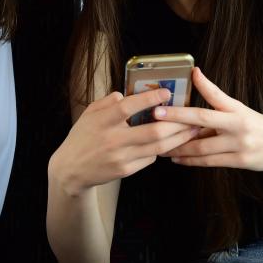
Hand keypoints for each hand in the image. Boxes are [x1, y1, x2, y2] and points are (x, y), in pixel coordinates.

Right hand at [50, 89, 199, 195]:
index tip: (167, 92)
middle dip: (176, 123)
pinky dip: (161, 149)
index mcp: (103, 121)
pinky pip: (150, 158)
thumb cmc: (82, 136)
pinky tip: (170, 142)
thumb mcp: (89, 113)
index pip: (128, 107)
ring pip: (157, 147)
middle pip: (152, 131)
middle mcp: (113, 139)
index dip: (149, 99)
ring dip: (178, 138)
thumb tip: (126, 94)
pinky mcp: (125, 171)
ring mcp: (120, 157)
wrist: (70, 170)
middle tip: (191, 116)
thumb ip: (108, 101)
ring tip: (191, 130)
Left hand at [157, 68, 262, 175]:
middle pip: (202, 118)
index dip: (203, 83)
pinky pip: (209, 161)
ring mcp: (239, 144)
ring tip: (160, 144)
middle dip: (177, 117)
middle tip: (156, 114)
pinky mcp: (240, 161)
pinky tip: (177, 158)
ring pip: (201, 145)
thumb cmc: (257, 126)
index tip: (191, 74)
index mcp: (237, 108)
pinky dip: (190, 160)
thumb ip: (217, 105)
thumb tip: (192, 91)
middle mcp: (238, 124)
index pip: (217, 93)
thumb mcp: (240, 110)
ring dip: (178, 145)